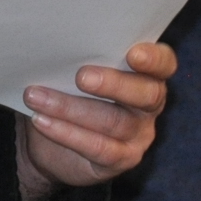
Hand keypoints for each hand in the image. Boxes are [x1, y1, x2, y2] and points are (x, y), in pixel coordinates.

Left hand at [15, 42, 176, 200]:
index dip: (154, 59)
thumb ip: (81, 57)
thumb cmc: (67, 91)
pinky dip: (66, 133)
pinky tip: (41, 120)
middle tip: (81, 77)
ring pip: (113, 121)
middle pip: (145, 94)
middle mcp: (149, 105)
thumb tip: (57, 41)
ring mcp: (139, 135)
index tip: (132, 53)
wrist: (49, 144)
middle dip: (113, 83)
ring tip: (36, 96)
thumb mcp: (75, 71)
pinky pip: (98, 147)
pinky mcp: (121, 160)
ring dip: (70, 107)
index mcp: (146, 74)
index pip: (164, 64)